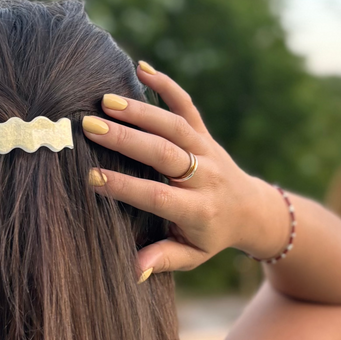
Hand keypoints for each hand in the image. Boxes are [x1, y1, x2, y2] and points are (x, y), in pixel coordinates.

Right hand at [83, 64, 290, 278]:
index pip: (158, 196)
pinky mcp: (206, 134)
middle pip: (165, 154)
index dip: (126, 187)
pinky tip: (141, 68)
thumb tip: (134, 271)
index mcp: (199, 211)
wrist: (251, 210)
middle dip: (127, 140)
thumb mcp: (192, 256)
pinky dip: (167, 85)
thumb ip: (164, 260)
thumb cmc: (212, 237)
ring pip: (175, 126)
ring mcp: (207, 150)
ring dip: (140, 111)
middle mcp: (205, 177)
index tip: (92, 178)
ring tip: (105, 101)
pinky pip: (188, 106)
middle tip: (89, 127)